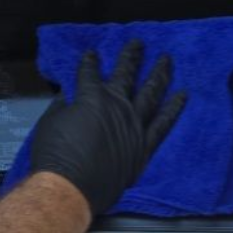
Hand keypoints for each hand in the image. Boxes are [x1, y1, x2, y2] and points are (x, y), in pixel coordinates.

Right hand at [28, 38, 186, 215]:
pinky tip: (182, 95)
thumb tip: (66, 98)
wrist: (70, 188)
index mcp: (92, 97)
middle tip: (139, 43)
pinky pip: (163, 123)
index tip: (92, 55)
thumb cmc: (55, 156)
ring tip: (167, 60)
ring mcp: (134, 125)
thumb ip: (61, 107)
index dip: (90, 62)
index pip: (91, 73)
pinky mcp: (144, 146)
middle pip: (127, 74)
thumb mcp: (50, 123)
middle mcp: (117, 106)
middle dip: (131, 56)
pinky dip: (173, 108)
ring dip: (160, 73)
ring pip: (152, 92)